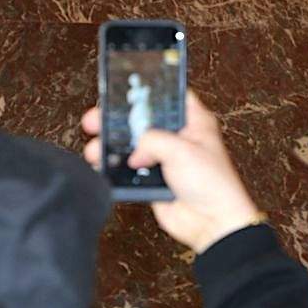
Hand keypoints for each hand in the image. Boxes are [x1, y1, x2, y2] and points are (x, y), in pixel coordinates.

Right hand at [82, 90, 261, 253]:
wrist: (212, 222)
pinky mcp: (154, 179)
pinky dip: (114, 167)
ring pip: (132, 145)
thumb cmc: (212, 183)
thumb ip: (153, 140)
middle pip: (142, 120)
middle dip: (117, 119)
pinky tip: (101, 165)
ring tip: (94, 147)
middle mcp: (178, 137)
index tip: (124, 85)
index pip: (170, 95)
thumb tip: (134, 151)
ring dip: (111, 145)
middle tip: (95, 119)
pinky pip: (128, 169)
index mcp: (194, 122)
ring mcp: (165, 158)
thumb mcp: (182, 150)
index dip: (149, 89)